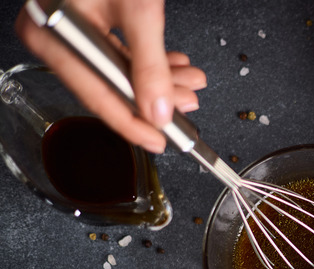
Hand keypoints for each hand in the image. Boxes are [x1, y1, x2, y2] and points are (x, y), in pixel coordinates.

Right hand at [15, 0, 206, 152]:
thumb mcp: (139, 11)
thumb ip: (150, 64)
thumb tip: (159, 110)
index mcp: (52, 33)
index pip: (96, 94)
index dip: (131, 123)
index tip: (158, 141)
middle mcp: (56, 34)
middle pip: (111, 85)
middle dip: (157, 97)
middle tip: (188, 105)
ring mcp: (73, 29)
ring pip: (122, 70)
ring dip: (161, 79)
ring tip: (191, 82)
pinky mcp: (91, 22)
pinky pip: (122, 52)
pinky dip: (152, 61)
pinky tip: (176, 67)